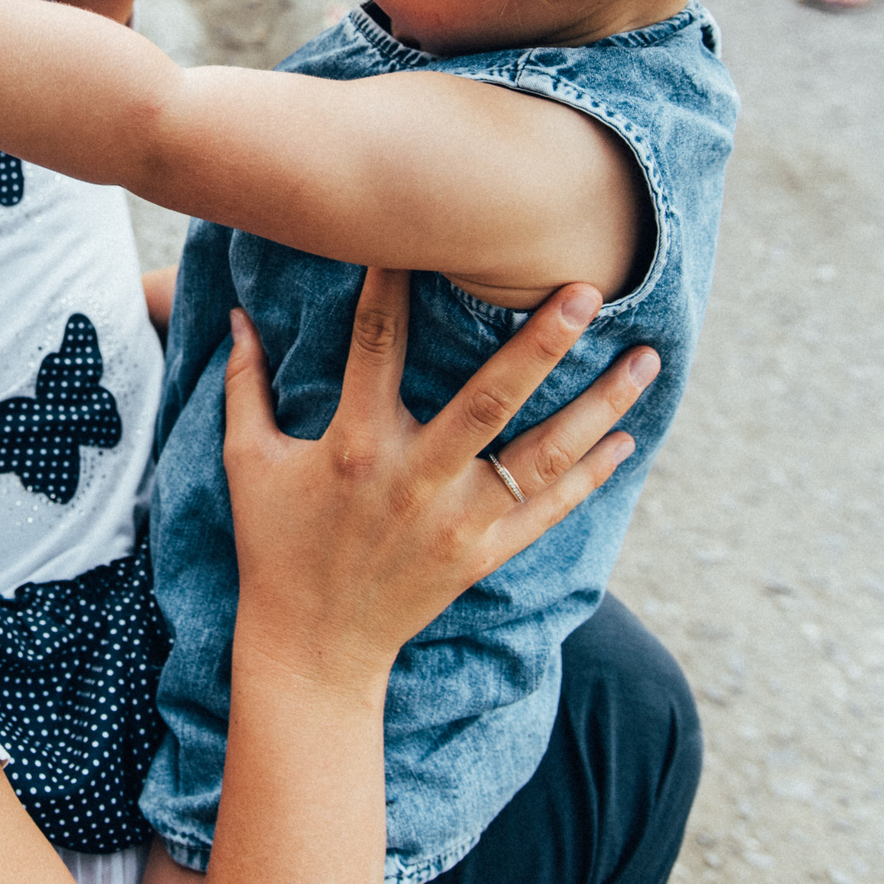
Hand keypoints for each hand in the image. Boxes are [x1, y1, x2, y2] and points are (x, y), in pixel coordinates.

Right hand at [222, 269, 650, 685]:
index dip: (395, 286)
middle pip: (489, 400)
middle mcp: (414, 481)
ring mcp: (457, 524)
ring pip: (541, 456)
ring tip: (645, 359)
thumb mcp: (247, 462)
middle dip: (542, 343)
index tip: (426, 236)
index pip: (376, 348)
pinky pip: (549, 512)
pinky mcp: (483, 558)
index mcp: (353, 446)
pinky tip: (627, 437)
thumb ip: (244, 385)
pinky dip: (591, 476)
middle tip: (586, 289)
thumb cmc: (275, 545)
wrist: (312, 647)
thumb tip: (238, 315)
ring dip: (598, 406)